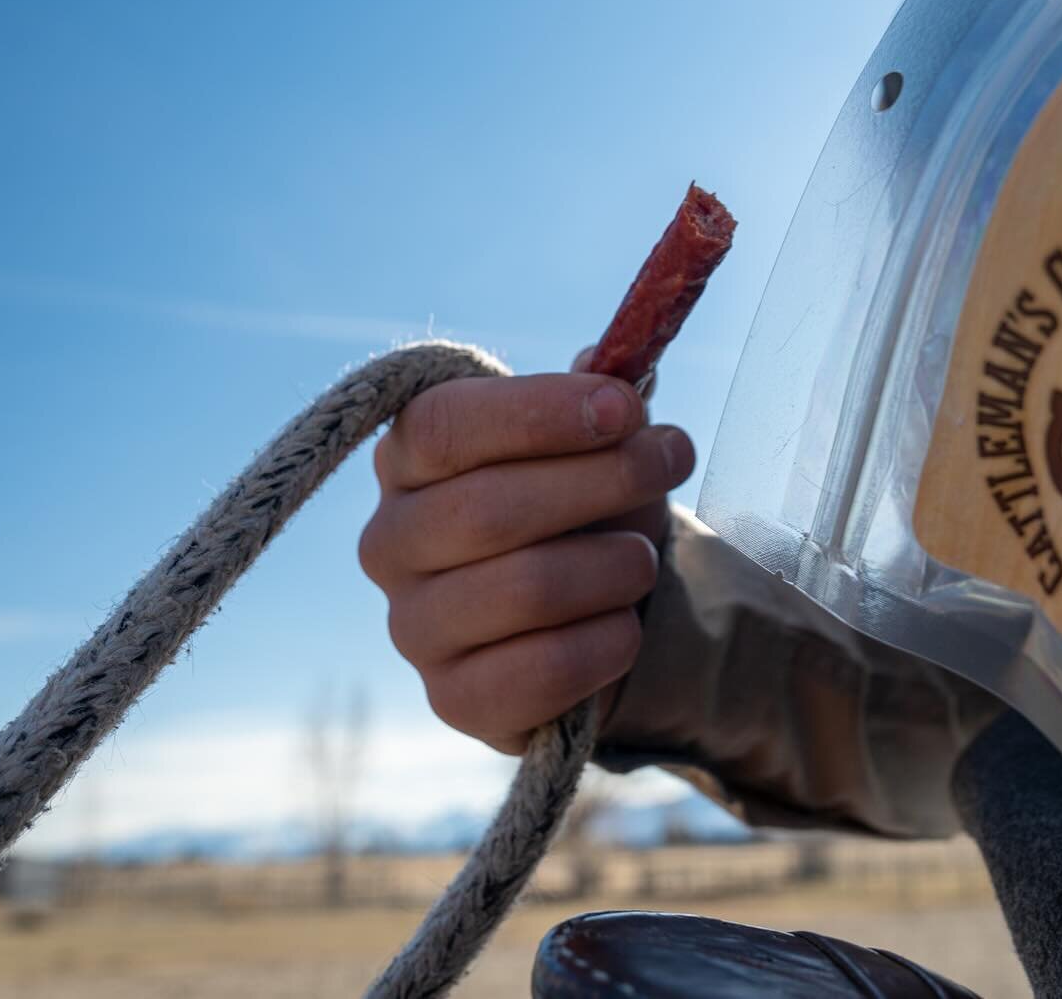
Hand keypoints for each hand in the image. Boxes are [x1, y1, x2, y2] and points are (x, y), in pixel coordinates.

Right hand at [359, 372, 694, 753]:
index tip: (625, 407)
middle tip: (672, 458)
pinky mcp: (451, 699)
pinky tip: (625, 625)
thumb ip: (598, 398)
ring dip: (615, 564)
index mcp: (408, 460)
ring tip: (644, 557)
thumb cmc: (583, 509)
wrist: (588, 618)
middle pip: (490, 506)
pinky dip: (606, 641)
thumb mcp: (593, 442)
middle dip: (602, 479)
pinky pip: (543, 670)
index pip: (445, 425)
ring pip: (526, 588)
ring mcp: (412, 626)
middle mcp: (389, 541)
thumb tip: (612, 362)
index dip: (539, 412)